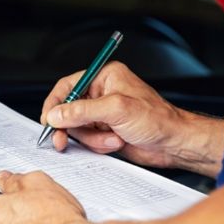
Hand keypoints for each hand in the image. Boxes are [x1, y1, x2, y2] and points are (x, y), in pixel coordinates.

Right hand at [42, 62, 195, 168]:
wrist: (174, 144)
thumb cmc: (157, 120)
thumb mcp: (117, 110)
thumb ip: (82, 111)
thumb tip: (56, 114)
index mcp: (105, 78)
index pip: (67, 86)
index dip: (55, 104)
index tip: (48, 120)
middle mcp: (102, 94)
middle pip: (68, 110)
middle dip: (72, 127)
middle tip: (62, 140)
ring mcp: (103, 114)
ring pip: (77, 129)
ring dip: (91, 139)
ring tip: (112, 139)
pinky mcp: (105, 131)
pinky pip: (87, 140)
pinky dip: (97, 145)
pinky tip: (115, 143)